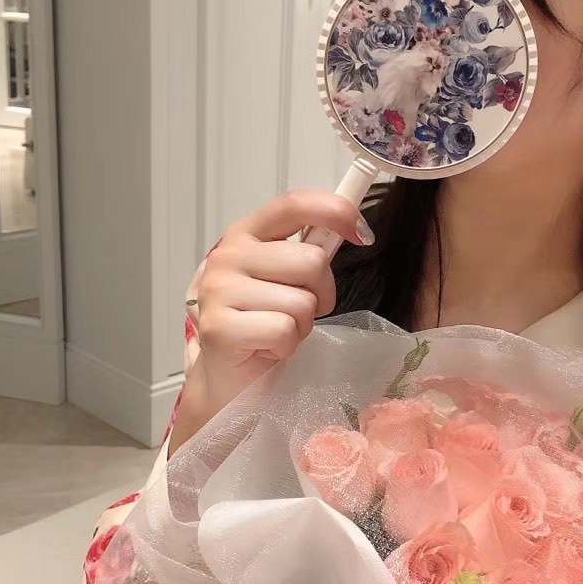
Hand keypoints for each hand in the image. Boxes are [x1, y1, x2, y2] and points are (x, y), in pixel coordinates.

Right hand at [169, 191, 372, 454]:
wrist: (230, 378)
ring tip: (278, 332)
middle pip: (311, 261)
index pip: (294, 204)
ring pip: (301, 301)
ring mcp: (219, 290)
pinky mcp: (219, 327)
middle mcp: (228, 255)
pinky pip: (284, 330)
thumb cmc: (264, 325)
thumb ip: (310, 250)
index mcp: (246, 234)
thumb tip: (357, 227)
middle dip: (321, 294)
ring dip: (301, 325)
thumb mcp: (288, 279)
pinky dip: (286, 346)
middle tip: (299, 312)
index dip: (336, 212)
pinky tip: (266, 349)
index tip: (364, 234)